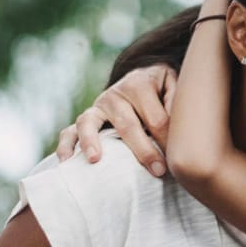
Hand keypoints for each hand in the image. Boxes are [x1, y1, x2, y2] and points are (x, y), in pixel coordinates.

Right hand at [56, 64, 177, 176]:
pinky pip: (70, 130)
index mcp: (139, 84)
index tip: (177, 162)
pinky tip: (66, 162)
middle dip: (144, 150)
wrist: (143, 75)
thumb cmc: (163, 88)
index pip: (156, 118)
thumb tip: (179, 127)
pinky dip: (65, 145)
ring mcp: (98, 105)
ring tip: (95, 161)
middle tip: (158, 171)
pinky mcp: (87, 117)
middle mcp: (115, 93)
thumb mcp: (174, 86)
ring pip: (90, 122)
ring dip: (91, 142)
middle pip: (127, 125)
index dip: (167, 141)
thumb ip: (177, 102)